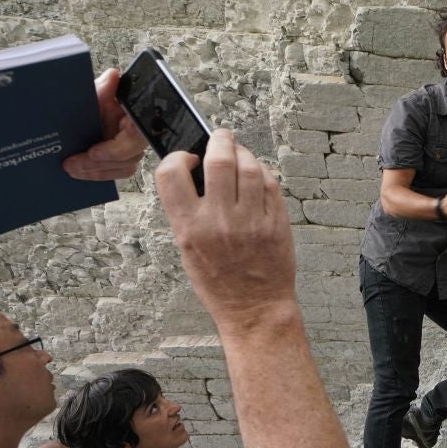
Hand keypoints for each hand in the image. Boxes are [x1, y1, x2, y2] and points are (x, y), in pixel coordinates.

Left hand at [62, 68, 145, 180]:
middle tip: (71, 165)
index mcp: (138, 116)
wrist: (89, 107)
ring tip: (72, 169)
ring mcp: (133, 148)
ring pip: (122, 169)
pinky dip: (96, 174)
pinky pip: (115, 172)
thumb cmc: (98, 99)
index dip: (113, 150)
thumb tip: (112, 75)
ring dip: (95, 172)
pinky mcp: (122, 159)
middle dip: (97, 165)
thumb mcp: (98, 92)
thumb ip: (105, 87)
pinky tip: (79, 172)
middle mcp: (140, 134)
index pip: (134, 139)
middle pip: (128, 159)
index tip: (92, 153)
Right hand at [154, 129, 295, 331]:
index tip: (187, 157)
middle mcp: (219, 221)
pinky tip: (256, 177)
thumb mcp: (188, 250)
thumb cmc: (219, 283)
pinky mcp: (276, 222)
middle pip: (218, 159)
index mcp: (189, 229)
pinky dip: (262, 173)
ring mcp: (251, 220)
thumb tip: (195, 172)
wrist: (254, 309)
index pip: (170, 173)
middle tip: (220, 138)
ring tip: (240, 155)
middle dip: (219, 140)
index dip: (177, 157)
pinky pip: (270, 183)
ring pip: (249, 166)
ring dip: (243, 153)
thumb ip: (188, 212)